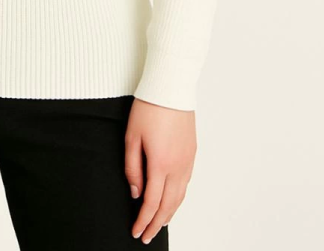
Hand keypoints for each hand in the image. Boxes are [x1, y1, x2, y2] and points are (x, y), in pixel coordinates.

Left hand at [124, 97, 196, 243]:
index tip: (136, 231)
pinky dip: (178, 198)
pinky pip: (186, 183)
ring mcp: (188, 161)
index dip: (143, 220)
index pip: (152, 203)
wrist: (171, 87)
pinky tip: (172, 200)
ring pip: (180, 197)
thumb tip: (136, 192)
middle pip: (169, 205)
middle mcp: (178, 167)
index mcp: (160, 164)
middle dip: (157, 224)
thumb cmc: (149, 108)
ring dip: (169, 213)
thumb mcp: (131, 137)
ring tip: (159, 224)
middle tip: (147, 236)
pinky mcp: (192, 153)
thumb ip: (132, 167)